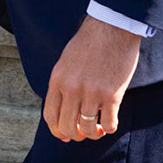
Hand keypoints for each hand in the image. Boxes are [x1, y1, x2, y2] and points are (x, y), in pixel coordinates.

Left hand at [42, 15, 141, 142]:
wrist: (112, 27)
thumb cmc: (90, 43)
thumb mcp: (66, 62)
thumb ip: (62, 84)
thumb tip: (64, 109)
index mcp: (57, 80)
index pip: (50, 116)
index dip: (57, 131)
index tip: (65, 135)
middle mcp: (71, 89)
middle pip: (66, 127)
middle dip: (75, 136)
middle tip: (84, 132)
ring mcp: (91, 93)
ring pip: (87, 129)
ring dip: (93, 134)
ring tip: (99, 128)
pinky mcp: (112, 94)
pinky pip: (109, 124)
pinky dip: (109, 128)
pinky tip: (110, 121)